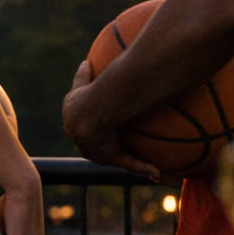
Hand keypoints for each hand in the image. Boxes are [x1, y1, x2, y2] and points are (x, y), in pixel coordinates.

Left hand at [61, 61, 161, 178]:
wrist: (90, 112)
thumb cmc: (87, 95)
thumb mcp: (82, 82)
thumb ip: (82, 75)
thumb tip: (85, 62)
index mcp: (75, 126)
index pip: (82, 131)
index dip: (90, 129)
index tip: (99, 126)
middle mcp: (86, 143)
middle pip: (96, 148)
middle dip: (105, 148)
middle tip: (118, 144)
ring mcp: (98, 152)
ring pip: (115, 158)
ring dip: (129, 163)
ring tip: (143, 166)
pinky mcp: (111, 157)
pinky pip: (130, 164)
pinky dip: (143, 167)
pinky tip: (158, 172)